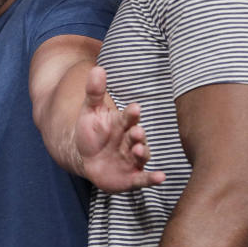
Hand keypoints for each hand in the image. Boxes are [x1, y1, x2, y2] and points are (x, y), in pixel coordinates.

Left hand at [74, 66, 165, 192]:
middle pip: (136, 136)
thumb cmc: (92, 132)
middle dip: (137, 134)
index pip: (129, 117)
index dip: (131, 114)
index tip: (134, 108)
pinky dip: (153, 178)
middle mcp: (131, 140)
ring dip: (142, 152)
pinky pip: (143, 178)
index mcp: (122, 123)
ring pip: (141, 155)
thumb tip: (97, 68)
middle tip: (136, 131)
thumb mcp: (90, 111)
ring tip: (138, 150)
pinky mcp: (132, 177)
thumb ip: (94, 92)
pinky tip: (162, 177)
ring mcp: (132, 158)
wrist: (86, 158)